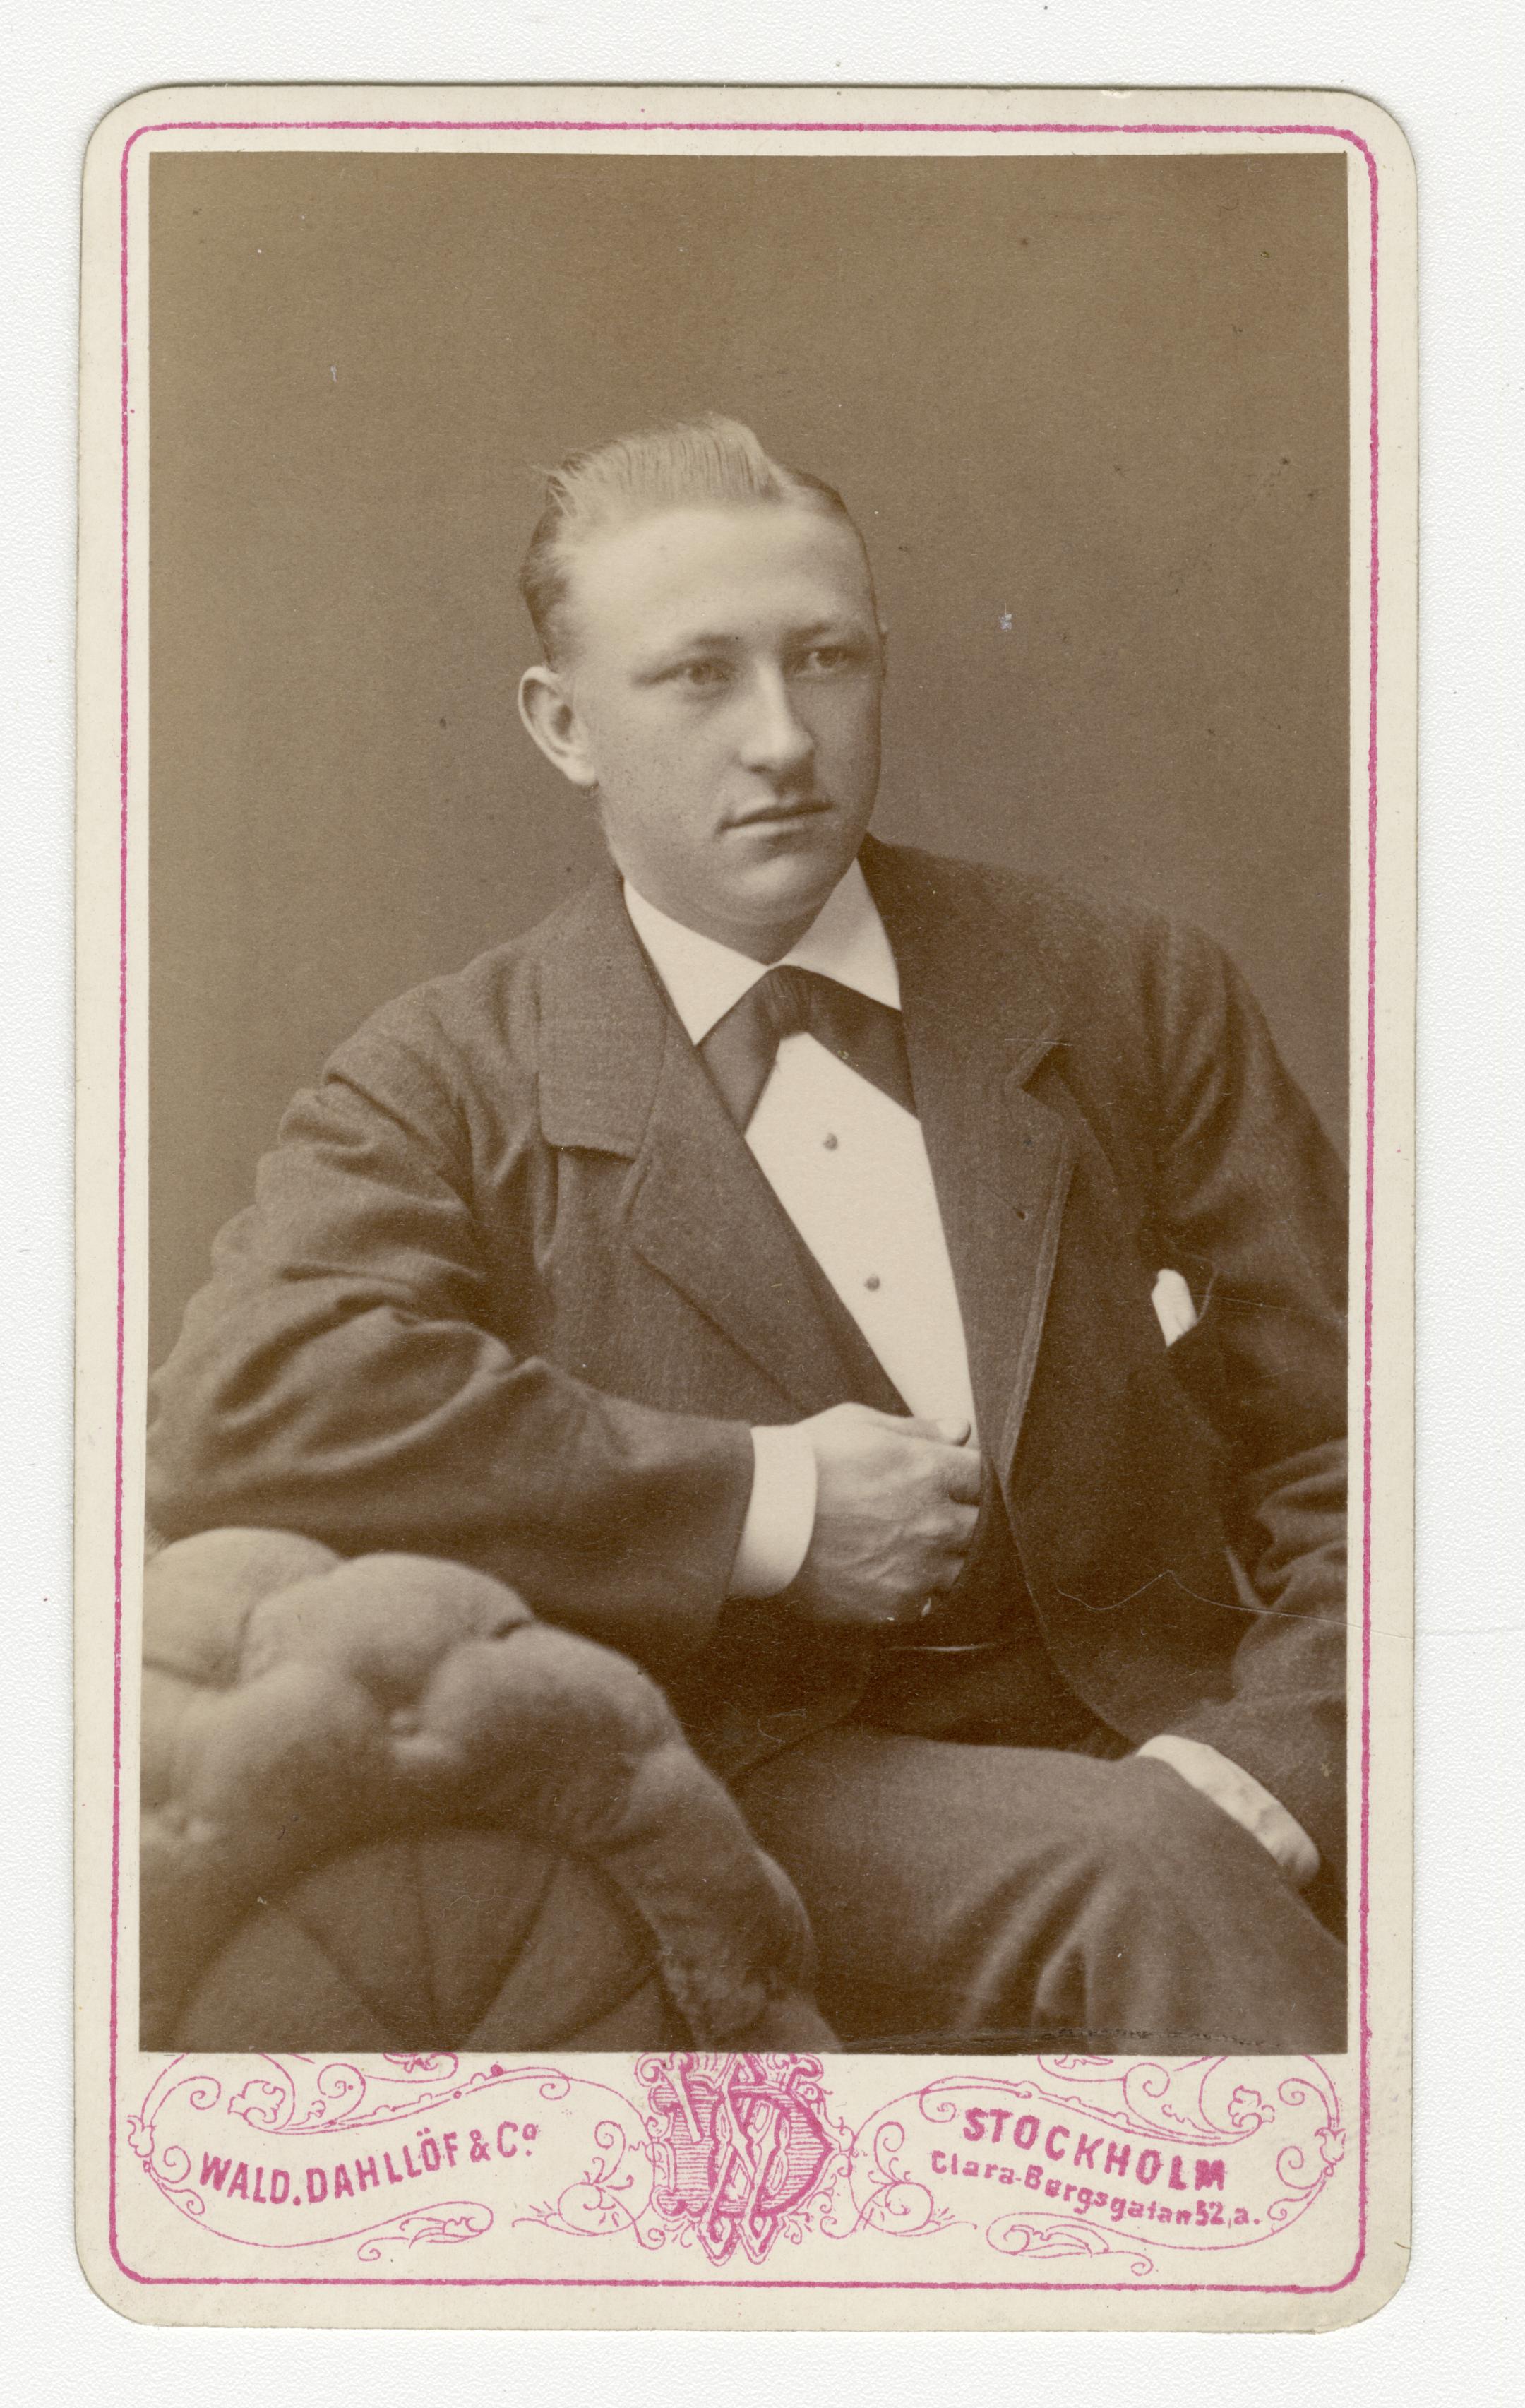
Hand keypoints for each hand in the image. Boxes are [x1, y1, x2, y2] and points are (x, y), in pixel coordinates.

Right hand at [784, 1403, 981, 1628]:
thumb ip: (918, 1430)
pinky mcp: (895, 1604)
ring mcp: (918, 1568)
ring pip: (962, 1569)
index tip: (951, 1480)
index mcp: (930, 1471)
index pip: (981, 1477)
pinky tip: (894, 1575)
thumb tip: (961, 1431)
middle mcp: (934, 1523)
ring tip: (912, 1549)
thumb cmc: (805, 1460)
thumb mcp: (860, 1424)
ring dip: (947, 1559)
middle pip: (982, 1526)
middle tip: (931, 1515)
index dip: (967, 1477)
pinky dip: (919, 1592)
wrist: (758, 1516)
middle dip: (964, 1518)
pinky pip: (929, 1603)